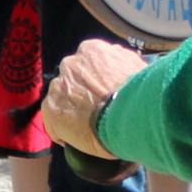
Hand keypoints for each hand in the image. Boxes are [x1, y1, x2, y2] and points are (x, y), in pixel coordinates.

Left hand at [44, 42, 145, 156]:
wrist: (131, 114)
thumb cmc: (140, 92)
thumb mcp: (138, 68)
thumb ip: (126, 65)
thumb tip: (127, 70)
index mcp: (91, 50)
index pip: (89, 63)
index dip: (97, 79)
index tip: (105, 91)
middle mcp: (71, 64)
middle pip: (72, 80)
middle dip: (82, 92)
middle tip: (99, 109)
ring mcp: (58, 87)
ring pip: (62, 100)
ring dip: (72, 110)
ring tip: (88, 128)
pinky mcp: (51, 110)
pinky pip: (54, 123)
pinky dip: (63, 132)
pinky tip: (77, 141)